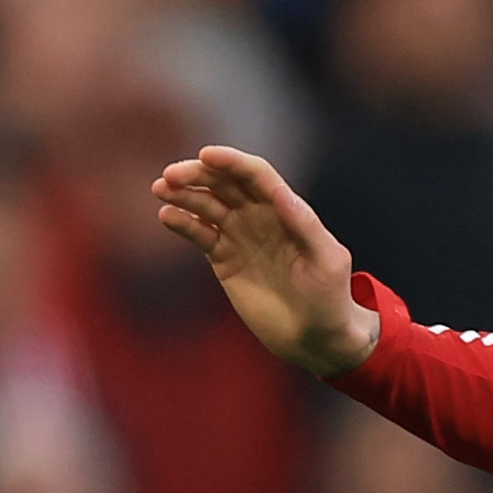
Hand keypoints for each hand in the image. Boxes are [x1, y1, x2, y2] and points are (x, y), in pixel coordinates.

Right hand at [150, 145, 380, 377]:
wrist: (315, 337)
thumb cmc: (330, 299)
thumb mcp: (328, 261)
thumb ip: (305, 226)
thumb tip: (280, 192)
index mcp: (288, 210)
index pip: (256, 175)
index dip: (232, 161)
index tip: (206, 155)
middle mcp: (260, 216)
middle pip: (224, 183)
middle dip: (198, 174)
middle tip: (171, 175)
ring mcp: (240, 235)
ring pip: (206, 204)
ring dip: (183, 193)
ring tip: (162, 190)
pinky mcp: (224, 258)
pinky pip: (199, 233)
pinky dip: (182, 222)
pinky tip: (168, 216)